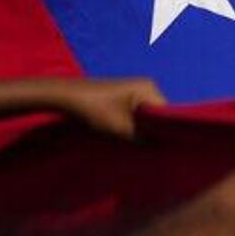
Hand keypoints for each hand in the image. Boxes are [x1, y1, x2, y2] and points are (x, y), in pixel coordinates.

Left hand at [46, 77, 165, 138]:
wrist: (65, 96)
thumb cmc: (94, 109)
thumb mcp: (122, 129)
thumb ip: (144, 139)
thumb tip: (161, 148)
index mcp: (150, 88)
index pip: (169, 114)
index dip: (168, 133)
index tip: (165, 149)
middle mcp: (147, 86)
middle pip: (159, 115)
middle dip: (154, 131)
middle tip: (150, 149)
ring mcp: (135, 90)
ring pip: (147, 116)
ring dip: (142, 129)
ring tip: (136, 142)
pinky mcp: (124, 96)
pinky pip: (137, 113)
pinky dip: (133, 124)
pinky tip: (126, 134)